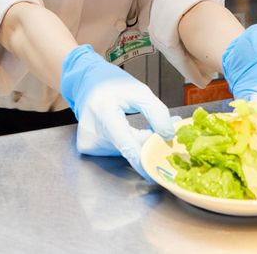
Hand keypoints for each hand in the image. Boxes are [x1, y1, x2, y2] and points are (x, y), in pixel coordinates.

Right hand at [60, 44, 174, 180]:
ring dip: (139, 144)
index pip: (126, 144)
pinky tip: (127, 131)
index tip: (157, 171)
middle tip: (164, 131)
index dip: (143, 160)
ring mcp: (89, 143)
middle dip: (149, 143)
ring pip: (124, 152)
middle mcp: (93, 132)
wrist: (89, 84)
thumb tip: (168, 136)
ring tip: (143, 127)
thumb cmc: (114, 86)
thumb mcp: (140, 92)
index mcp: (104, 113)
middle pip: (129, 148)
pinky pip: (116, 151)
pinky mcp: (88, 149)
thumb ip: (156, 112)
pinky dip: (127, 145)